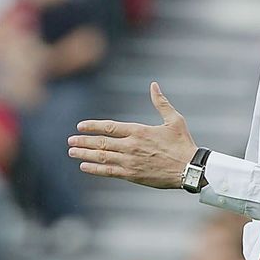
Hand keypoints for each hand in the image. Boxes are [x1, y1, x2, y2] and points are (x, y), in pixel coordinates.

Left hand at [67, 82, 197, 188]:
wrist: (190, 169)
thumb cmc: (183, 143)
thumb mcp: (174, 119)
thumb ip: (161, 102)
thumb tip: (154, 84)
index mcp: (139, 131)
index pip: (109, 127)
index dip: (92, 126)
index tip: (80, 126)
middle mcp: (131, 145)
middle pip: (101, 142)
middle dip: (83, 141)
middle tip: (69, 141)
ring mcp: (130, 161)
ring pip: (102, 157)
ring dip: (85, 154)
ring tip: (72, 152)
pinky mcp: (132, 175)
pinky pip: (109, 171)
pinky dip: (95, 169)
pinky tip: (84, 167)